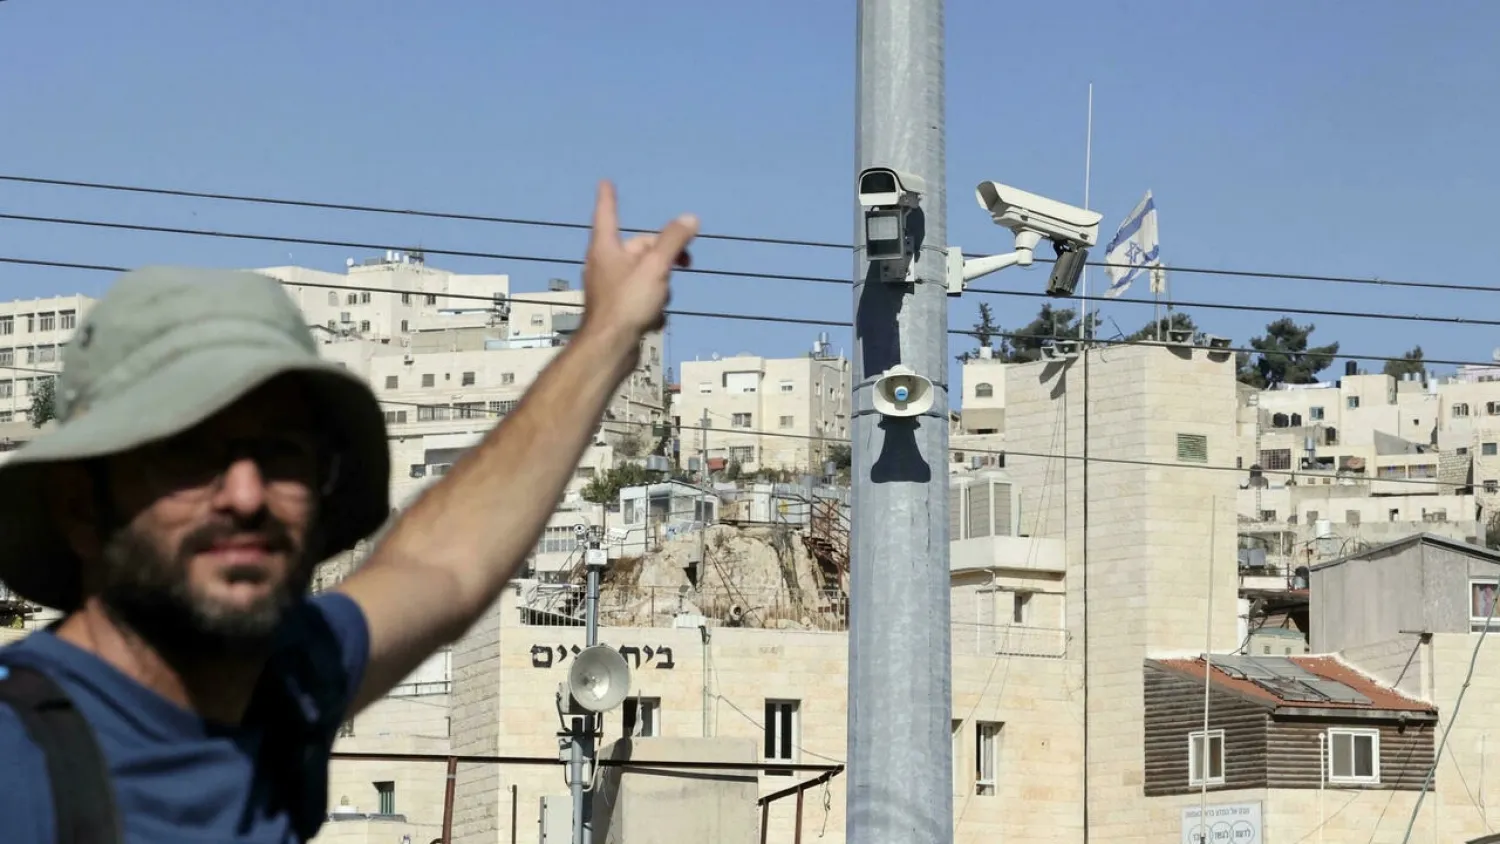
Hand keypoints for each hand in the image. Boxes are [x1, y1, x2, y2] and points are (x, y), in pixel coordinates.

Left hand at [580, 180, 698, 341]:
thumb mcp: (656, 266)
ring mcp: (610, 288)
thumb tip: (690, 218)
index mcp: (606, 248)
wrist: (611, 348)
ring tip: (660, 300)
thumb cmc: (628, 303)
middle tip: (685, 262)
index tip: (605, 183)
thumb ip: (673, 241)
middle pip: (639, 248)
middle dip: (663, 255)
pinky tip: (653, 319)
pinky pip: (642, 297)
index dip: (609, 198)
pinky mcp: (618, 309)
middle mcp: (604, 265)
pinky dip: (652, 305)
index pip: (607, 214)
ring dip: (661, 286)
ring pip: (645, 274)